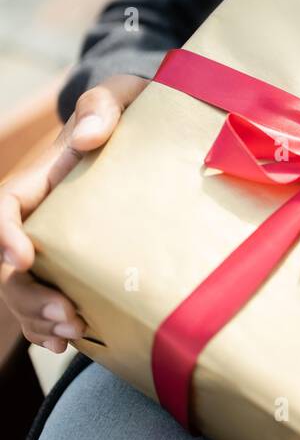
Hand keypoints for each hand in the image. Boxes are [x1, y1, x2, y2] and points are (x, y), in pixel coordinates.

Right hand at [0, 75, 147, 353]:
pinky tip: (70, 343)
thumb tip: (86, 137)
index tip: (24, 258)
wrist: (145, 132)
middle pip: (10, 264)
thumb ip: (103, 106)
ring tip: (75, 333)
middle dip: (29, 295)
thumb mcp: (120, 96)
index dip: (2, 235)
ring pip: (24, 289)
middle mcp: (39, 217)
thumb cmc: (128, 110)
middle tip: (68, 315)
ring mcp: (54, 245)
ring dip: (39, 318)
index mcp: (41, 180)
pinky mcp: (75, 265)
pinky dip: (50, 326)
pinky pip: (47, 301)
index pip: (4, 208)